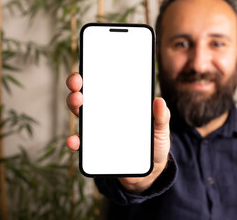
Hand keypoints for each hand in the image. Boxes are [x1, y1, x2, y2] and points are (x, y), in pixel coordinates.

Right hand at [65, 72, 170, 192]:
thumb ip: (162, 117)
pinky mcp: (95, 150)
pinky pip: (82, 144)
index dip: (94, 74)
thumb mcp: (161, 130)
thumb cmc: (154, 145)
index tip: (90, 66)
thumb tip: (159, 101)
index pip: (105, 86)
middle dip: (78, 86)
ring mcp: (98, 132)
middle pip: (87, 97)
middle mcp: (106, 116)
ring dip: (75, 106)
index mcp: (121, 106)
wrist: (149, 171)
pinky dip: (76, 141)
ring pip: (81, 115)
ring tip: (78, 102)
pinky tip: (75, 141)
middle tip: (78, 82)